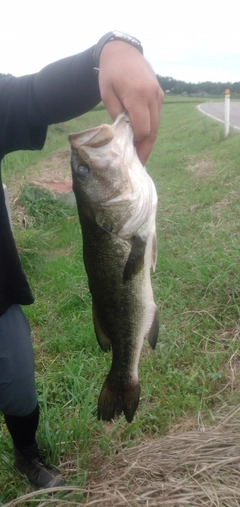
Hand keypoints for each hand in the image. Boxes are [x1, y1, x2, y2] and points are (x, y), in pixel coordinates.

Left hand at [98, 41, 163, 165]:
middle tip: (138, 163)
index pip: (142, 129)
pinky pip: (156, 117)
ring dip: (148, 140)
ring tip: (139, 153)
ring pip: (157, 125)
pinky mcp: (159, 94)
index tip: (130, 156)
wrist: (123, 51)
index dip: (137, 145)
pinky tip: (141, 137)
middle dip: (146, 148)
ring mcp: (158, 95)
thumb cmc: (111, 73)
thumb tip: (122, 135)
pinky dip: (150, 128)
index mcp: (138, 96)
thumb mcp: (106, 94)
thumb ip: (116, 115)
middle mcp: (152, 96)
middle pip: (153, 131)